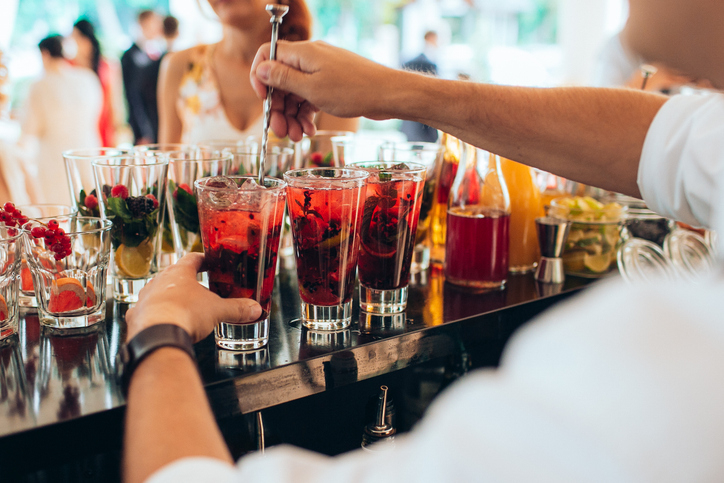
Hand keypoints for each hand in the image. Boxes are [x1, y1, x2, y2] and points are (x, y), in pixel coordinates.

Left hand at [125, 253, 261, 341]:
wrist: (158, 335)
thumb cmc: (185, 314)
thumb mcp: (218, 311)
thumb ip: (237, 309)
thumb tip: (254, 309)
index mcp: (179, 273)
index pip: (192, 259)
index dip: (202, 260)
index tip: (208, 262)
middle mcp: (159, 281)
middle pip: (173, 276)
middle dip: (186, 281)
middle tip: (198, 287)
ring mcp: (145, 298)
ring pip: (158, 293)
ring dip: (169, 298)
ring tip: (181, 307)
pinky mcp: (136, 316)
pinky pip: (146, 312)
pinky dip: (155, 316)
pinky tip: (162, 324)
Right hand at [250, 40, 397, 140]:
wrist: (389, 94)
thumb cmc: (354, 90)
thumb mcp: (312, 89)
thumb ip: (283, 79)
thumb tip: (260, 69)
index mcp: (303, 53)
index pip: (268, 55)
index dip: (260, 77)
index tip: (263, 100)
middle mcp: (310, 59)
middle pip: (280, 80)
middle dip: (278, 108)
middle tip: (279, 132)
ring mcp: (322, 72)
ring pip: (295, 93)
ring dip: (292, 116)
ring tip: (296, 137)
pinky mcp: (332, 84)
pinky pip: (310, 98)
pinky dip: (306, 114)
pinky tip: (308, 130)